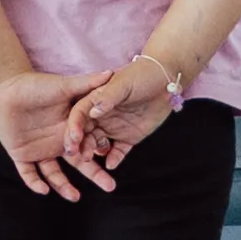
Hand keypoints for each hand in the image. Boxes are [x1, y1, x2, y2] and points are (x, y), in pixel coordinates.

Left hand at [0, 68, 115, 197]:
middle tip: (110, 186)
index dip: (98, 151)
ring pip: (54, 173)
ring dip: (63, 186)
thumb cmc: (36, 85)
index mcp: (70, 127)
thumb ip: (85, 83)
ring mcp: (41, 150)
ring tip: (74, 197)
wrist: (6, 88)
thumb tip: (110, 73)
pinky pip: (29, 173)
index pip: (88, 143)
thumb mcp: (62, 86)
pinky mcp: (22, 155)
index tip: (110, 161)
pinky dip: (35, 182)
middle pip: (79, 162)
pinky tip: (43, 190)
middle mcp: (58, 141)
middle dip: (94, 175)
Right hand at [64, 48, 184, 168]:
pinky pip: (118, 151)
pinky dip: (114, 158)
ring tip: (91, 159)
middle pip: (84, 131)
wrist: (167, 82)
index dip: (74, 125)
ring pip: (98, 143)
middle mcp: (101, 115)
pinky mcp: (128, 138)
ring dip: (93, 151)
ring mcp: (114, 127)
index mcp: (96, 99)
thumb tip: (92, 112)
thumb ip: (108, 97)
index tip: (73, 137)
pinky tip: (111, 164)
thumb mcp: (123, 83)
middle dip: (79, 143)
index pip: (79, 113)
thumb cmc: (142, 74)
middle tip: (77, 154)